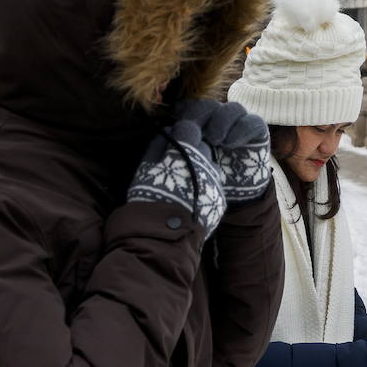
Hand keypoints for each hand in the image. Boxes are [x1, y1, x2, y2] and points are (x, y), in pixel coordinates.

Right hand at [127, 121, 225, 239]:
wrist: (163, 237)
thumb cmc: (148, 199)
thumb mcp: (145, 169)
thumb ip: (157, 146)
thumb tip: (167, 130)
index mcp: (185, 151)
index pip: (189, 128)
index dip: (180, 133)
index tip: (174, 138)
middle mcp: (205, 163)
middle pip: (203, 146)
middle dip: (192, 151)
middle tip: (178, 164)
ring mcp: (215, 181)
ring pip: (211, 166)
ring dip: (201, 170)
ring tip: (185, 184)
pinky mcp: (221, 199)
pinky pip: (214, 185)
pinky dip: (205, 188)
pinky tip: (192, 198)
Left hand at [171, 100, 271, 203]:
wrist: (235, 196)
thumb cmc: (207, 180)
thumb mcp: (189, 164)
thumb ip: (179, 146)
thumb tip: (168, 129)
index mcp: (200, 126)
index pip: (192, 107)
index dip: (185, 108)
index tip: (176, 115)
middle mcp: (219, 121)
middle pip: (211, 104)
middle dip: (202, 113)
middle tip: (197, 131)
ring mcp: (239, 125)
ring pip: (233, 108)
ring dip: (222, 120)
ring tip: (216, 140)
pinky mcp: (257, 133)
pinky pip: (253, 121)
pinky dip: (241, 129)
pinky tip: (231, 143)